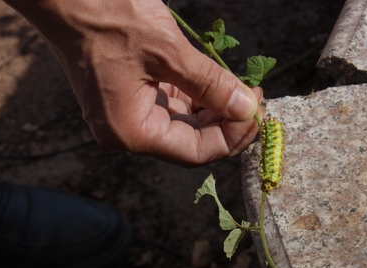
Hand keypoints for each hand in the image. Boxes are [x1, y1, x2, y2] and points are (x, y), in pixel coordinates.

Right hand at [4, 0, 263, 165]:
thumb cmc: (109, 17)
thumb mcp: (168, 51)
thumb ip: (211, 85)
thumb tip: (248, 109)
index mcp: (132, 132)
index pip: (195, 152)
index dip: (232, 136)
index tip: (258, 111)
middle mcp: (127, 133)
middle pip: (190, 142)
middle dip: (225, 123)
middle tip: (254, 97)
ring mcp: (127, 116)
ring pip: (183, 125)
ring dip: (213, 110)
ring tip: (240, 87)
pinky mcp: (129, 97)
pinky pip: (171, 106)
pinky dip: (196, 97)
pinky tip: (215, 81)